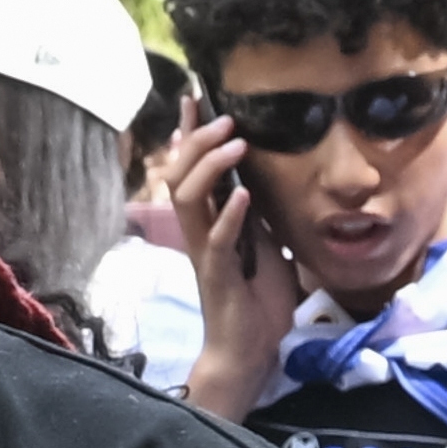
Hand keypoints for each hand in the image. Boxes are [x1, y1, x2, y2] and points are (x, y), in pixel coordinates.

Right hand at [161, 112, 296, 418]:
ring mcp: (205, 252)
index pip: (191, 170)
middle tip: (223, 116)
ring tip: (235, 144)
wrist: (252, 348)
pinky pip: (217, 240)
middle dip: (198, 142)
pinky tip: (243, 194)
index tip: (195, 99)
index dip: (189, 135)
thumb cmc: (259, 300)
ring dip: (211, 168)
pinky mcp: (218, 274)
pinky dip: (230, 214)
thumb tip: (263, 182)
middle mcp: (199, 233)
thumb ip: (258, 216)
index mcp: (210, 224)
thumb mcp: (266, 245)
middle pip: (180, 177)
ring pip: (188, 200)